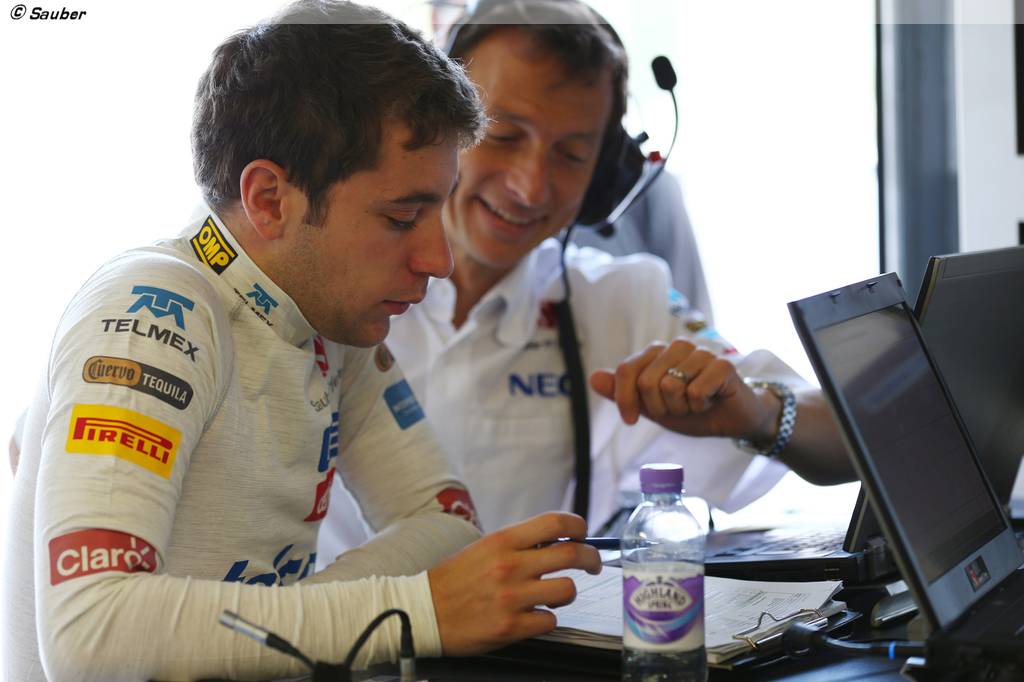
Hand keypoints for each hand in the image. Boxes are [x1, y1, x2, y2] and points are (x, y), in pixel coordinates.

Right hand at [427, 511, 601, 655]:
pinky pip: (550, 621)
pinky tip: (533, 615)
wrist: (422, 611)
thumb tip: (554, 541)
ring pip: (567, 590)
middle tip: (592, 564)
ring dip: (567, 592)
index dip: (578, 526)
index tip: (583, 534)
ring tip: (554, 594)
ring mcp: (512, 598)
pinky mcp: (510, 627)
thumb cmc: (453, 580)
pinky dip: (546, 618)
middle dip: (591, 558)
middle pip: (571, 554)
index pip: (555, 523)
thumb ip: (517, 544)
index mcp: (502, 541)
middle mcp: (510, 566)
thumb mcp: (483, 548)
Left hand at [589, 339, 778, 441]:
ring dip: (681, 408)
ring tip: (695, 404)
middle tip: (677, 409)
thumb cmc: (691, 410)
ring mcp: (700, 352)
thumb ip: (622, 393)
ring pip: (671, 387)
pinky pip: (696, 392)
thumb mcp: (651, 407)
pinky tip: (712, 401)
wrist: (731, 420)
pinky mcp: (722, 364)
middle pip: (647, 382)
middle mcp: (676, 347)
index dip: (625, 400)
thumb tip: (593, 377)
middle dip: (659, 408)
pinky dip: (700, 406)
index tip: (630, 420)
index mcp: (656, 354)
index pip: (626, 370)